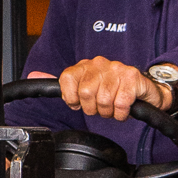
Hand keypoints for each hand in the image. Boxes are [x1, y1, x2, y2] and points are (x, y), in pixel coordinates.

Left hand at [58, 58, 177, 119]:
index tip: (80, 103)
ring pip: (103, 100)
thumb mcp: (84, 87)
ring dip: (109, 112)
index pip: (67, 80)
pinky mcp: (133, 78)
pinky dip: (121, 113)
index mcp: (85, 66)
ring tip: (113, 108)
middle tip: (101, 108)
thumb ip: (61, 84)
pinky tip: (124, 108)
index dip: (73, 98)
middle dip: (93, 109)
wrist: (145, 89)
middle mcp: (100, 64)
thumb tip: (32, 74)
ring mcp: (117, 69)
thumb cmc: (113, 90)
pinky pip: (120, 104)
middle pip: (85, 94)